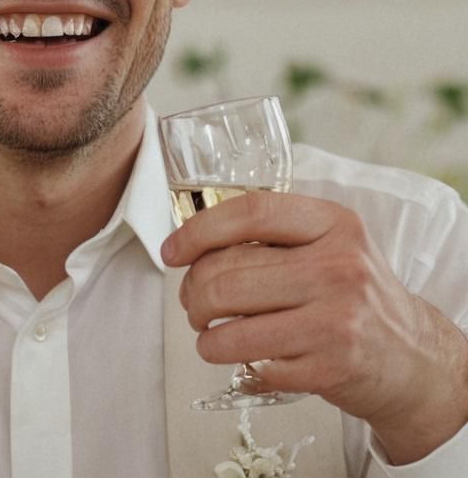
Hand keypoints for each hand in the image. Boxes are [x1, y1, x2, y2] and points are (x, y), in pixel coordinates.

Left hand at [161, 192, 467, 464]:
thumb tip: (191, 238)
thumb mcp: (327, 241)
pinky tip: (241, 353)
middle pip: (229, 274)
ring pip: (232, 324)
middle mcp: (338, 268)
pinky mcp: (329, 369)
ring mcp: (336, 321)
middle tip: (192, 300)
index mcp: (333, 223)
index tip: (172, 251)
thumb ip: (272, 231)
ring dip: (204, 331)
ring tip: (207, 328)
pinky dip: (233, 360)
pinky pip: (253, 363)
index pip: (249, 213)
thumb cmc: (351, 291)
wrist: (411, 356)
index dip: (198, 230)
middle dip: (193, 290)